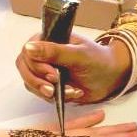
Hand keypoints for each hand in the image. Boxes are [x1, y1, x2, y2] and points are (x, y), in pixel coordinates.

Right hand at [16, 32, 130, 103]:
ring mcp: (45, 70)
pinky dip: (56, 97)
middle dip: (39, 82)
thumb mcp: (78, 55)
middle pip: (25, 69)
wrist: (111, 77)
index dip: (37, 66)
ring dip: (49, 91)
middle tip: (54, 89)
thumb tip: (28, 48)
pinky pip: (42, 94)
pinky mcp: (50, 84)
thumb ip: (54, 51)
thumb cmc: (98, 60)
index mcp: (48, 39)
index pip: (28, 53)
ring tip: (71, 91)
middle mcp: (43, 54)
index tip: (53, 75)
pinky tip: (73, 93)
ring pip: (31, 83)